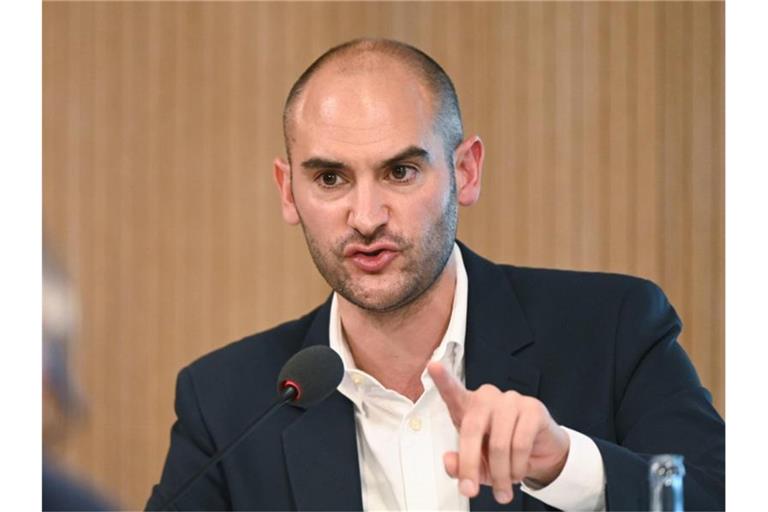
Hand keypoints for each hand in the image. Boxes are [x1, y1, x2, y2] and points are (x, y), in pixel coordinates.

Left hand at [427, 361, 569, 503]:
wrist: (539, 454)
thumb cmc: (501, 452)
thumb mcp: (478, 464)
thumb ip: (460, 464)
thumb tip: (449, 461)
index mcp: (468, 406)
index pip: (452, 391)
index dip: (442, 379)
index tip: (433, 366)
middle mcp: (487, 398)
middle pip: (471, 430)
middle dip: (470, 466)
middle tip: (470, 491)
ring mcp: (510, 400)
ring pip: (499, 443)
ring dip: (501, 474)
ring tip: (504, 488)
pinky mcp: (532, 408)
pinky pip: (520, 443)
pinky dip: (518, 467)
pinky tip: (519, 473)